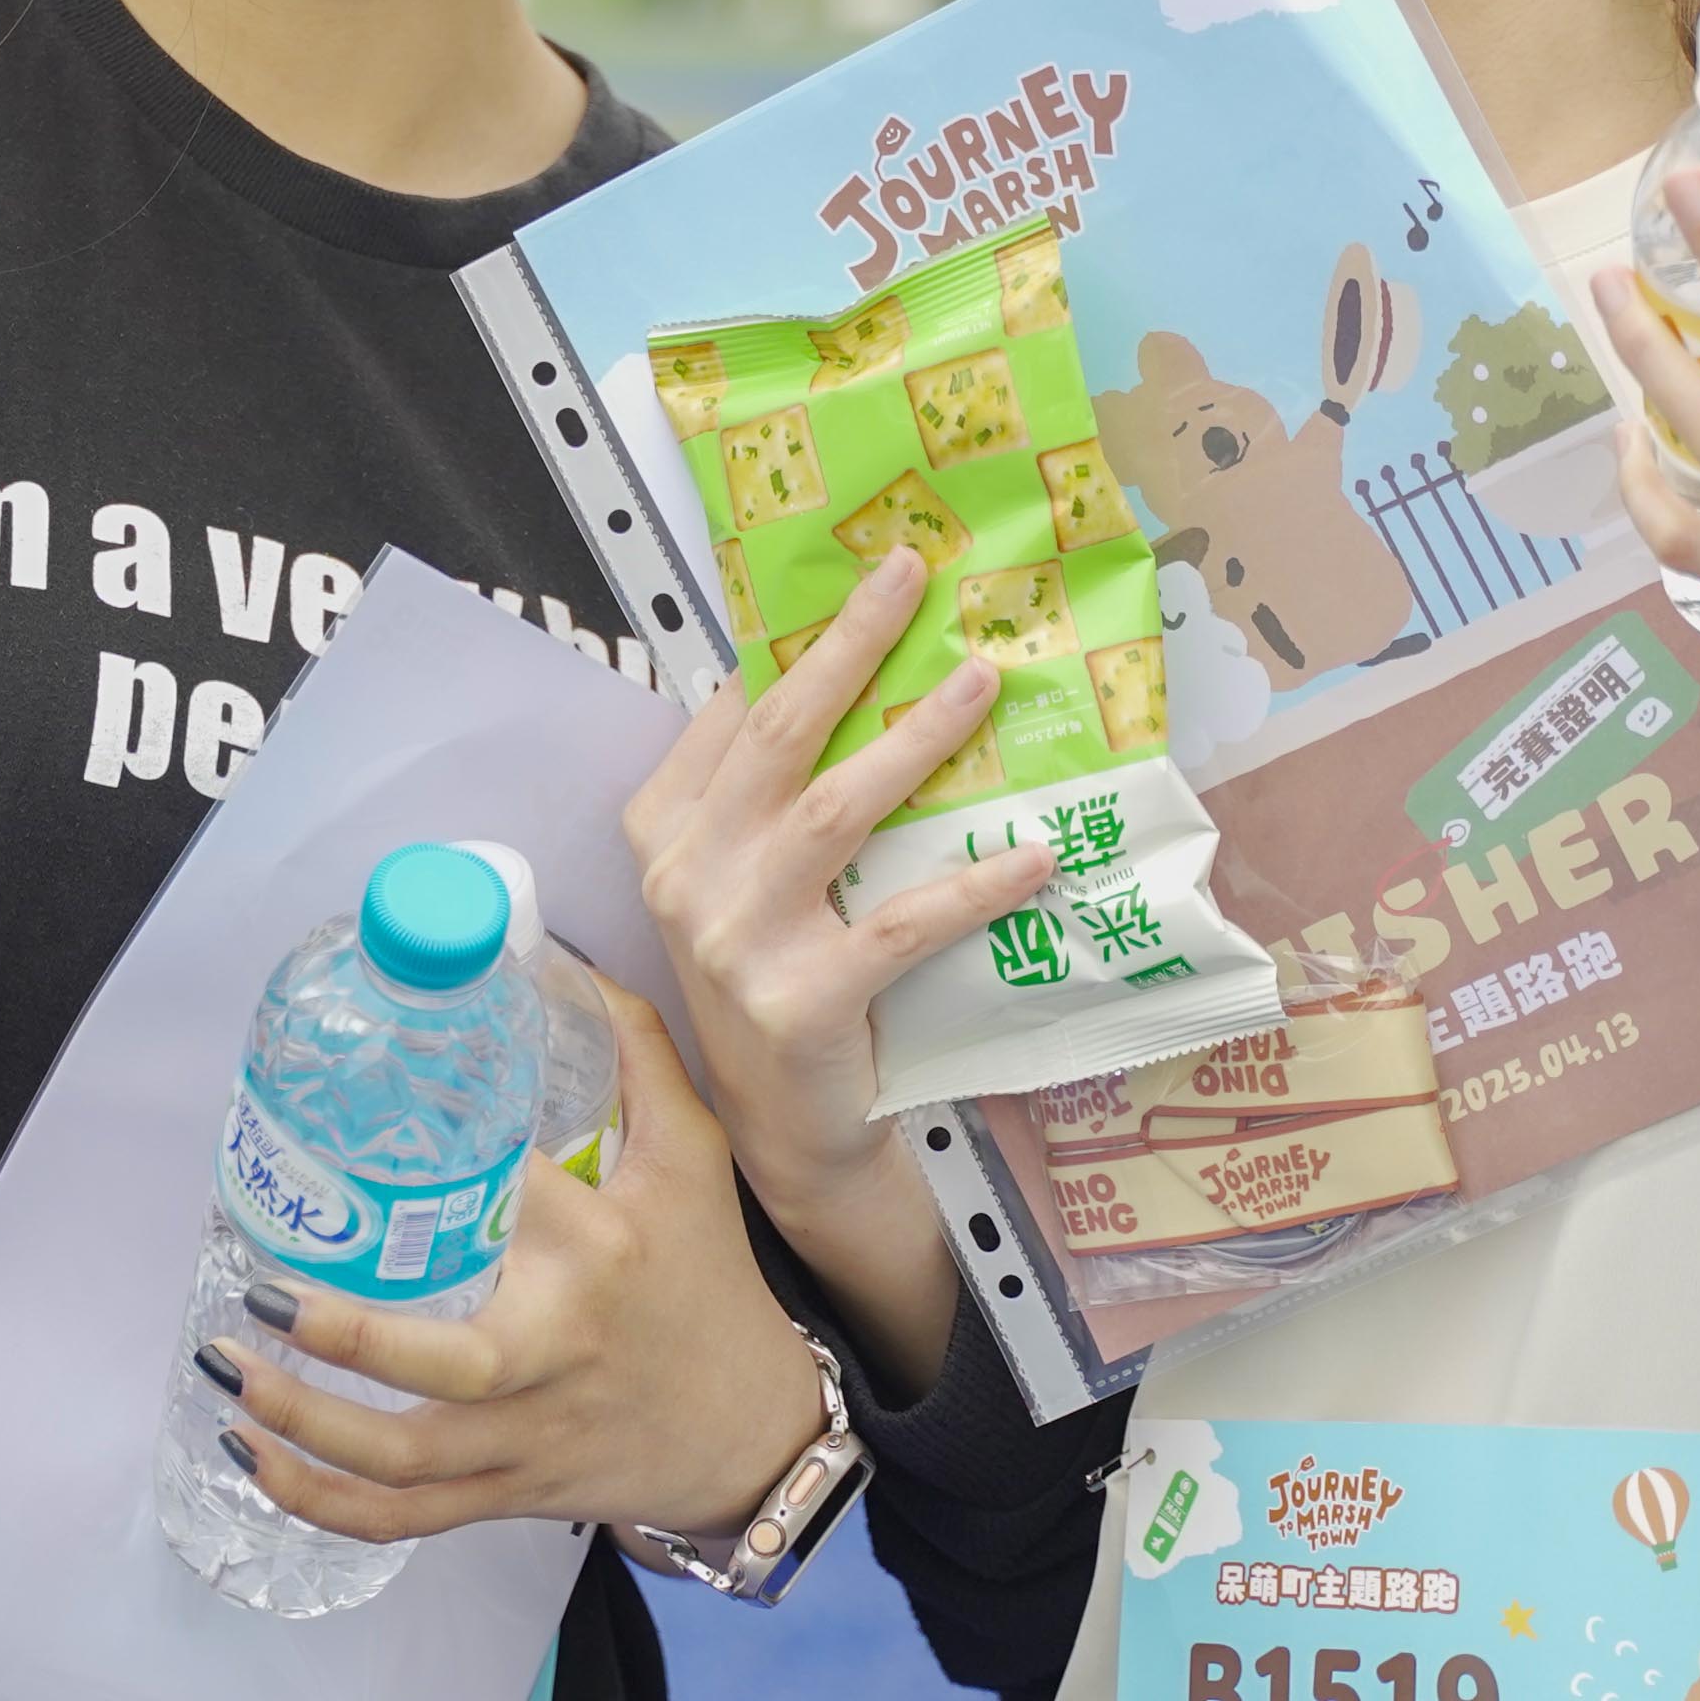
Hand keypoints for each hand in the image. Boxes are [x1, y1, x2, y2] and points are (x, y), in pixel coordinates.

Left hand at [207, 993, 836, 1541]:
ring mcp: (529, 1435)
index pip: (509, 1195)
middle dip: (341, 1335)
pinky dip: (322, 1503)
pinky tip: (255, 1459)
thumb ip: (635, 1051)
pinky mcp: (507, 1493)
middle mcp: (558, 1351)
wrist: (755, 1432)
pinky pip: (403, 1519)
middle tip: (259, 1290)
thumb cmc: (711, 1284)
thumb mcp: (693, 1157)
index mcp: (597, 1254)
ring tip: (227, 1371)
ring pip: (404, 1458)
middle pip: (444, 1366)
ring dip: (305, 1427)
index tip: (350, 1123)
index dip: (437, 1164)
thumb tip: (557, 958)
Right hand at [622, 548, 1049, 1228]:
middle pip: (778, 735)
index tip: (867, 573)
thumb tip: (844, 668)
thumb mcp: (740, 876)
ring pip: (834, 811)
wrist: (780, 1126)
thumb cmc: (776, 975)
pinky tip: (1032, 854)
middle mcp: (687, 874)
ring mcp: (736, 939)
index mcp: (667, 828)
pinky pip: (899, 924)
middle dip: (849, 646)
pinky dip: (972, 884)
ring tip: (979, 684)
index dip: (801, 635)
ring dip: (916, 739)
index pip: (734, 709)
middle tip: (912, 577)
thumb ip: (766, 792)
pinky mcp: (800, 1000)